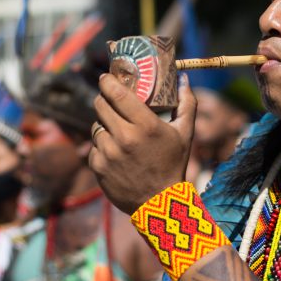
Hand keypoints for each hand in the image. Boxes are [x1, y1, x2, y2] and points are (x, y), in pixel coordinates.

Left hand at [89, 73, 196, 213]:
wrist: (159, 203)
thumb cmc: (173, 165)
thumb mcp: (186, 134)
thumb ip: (187, 103)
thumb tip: (182, 77)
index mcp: (146, 126)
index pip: (118, 94)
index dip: (107, 82)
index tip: (105, 77)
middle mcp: (124, 137)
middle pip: (100, 105)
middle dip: (103, 99)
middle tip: (109, 99)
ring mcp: (109, 153)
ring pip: (96, 126)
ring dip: (103, 124)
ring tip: (115, 129)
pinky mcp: (98, 166)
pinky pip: (94, 146)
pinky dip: (101, 145)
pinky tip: (114, 150)